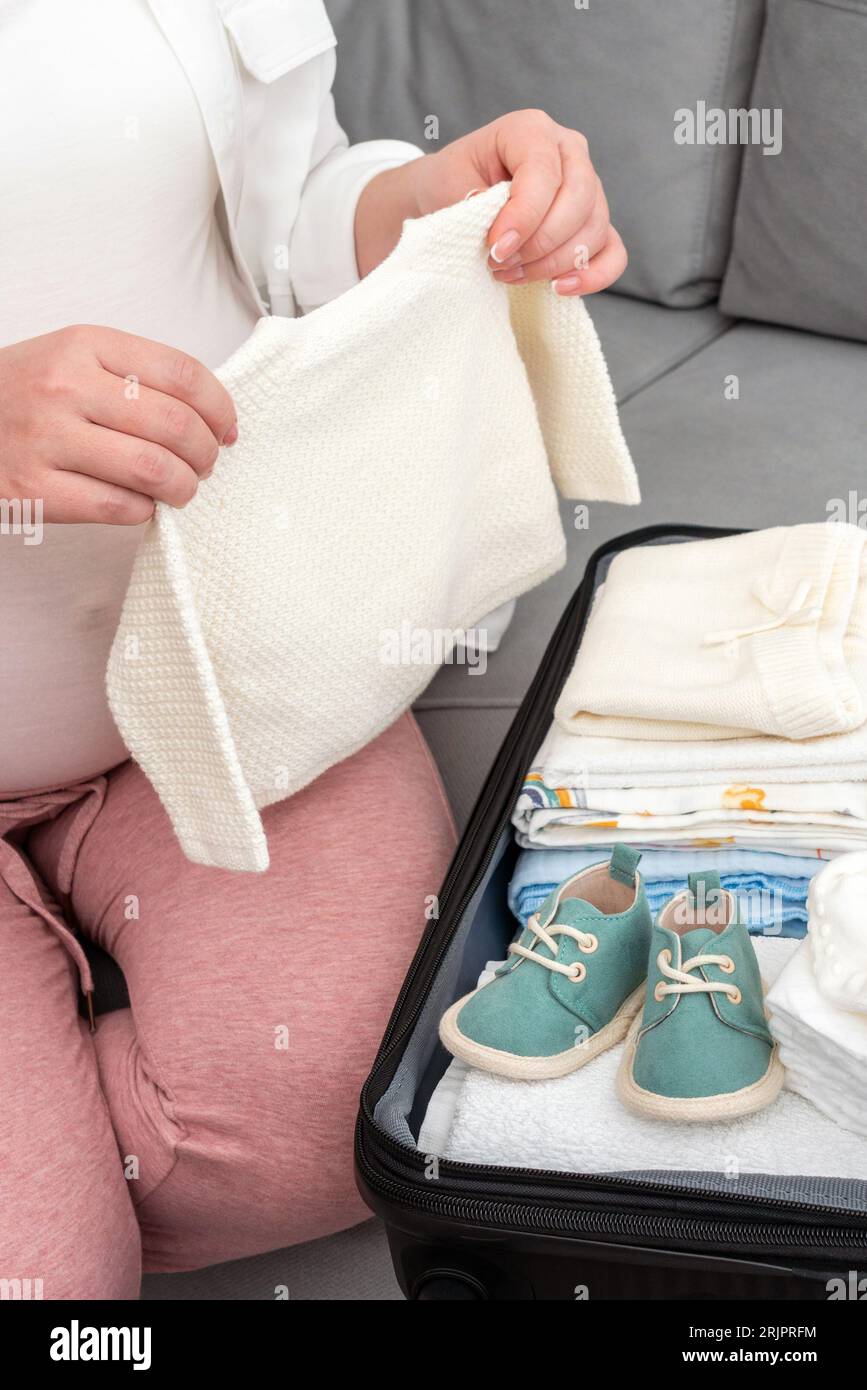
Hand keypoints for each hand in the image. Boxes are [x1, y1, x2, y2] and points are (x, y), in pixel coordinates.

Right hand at [0, 326, 236, 524]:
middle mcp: (66, 386)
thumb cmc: (23, 394)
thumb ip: (135, 375)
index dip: (219, 408)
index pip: (182, 373)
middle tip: (204, 465)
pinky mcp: (35, 489)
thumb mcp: (72, 359)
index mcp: (84, 345)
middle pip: (176, 426)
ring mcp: (47, 439)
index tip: (227, 429)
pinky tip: (139, 504)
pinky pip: (119, 507)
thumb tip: (211, 415)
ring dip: (183, 488)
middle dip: (206, 454)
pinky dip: (144, 511)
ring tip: (179, 490)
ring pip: (154, 471)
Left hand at [356, 109, 625, 295]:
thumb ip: (478, 202)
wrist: (453, 194)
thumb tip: (506, 232)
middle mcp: (568, 151)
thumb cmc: (452, 183)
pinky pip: (612, 252)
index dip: (524, 216)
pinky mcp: (594, 222)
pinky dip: (591, 275)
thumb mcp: (451, 183)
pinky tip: (558, 289)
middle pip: (579, 199)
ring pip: (594, 228)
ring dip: (552, 262)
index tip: (496, 248)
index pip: (544, 172)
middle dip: (539, 242)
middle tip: (500, 262)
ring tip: (511, 273)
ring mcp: (588, 186)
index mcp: (531, 130)